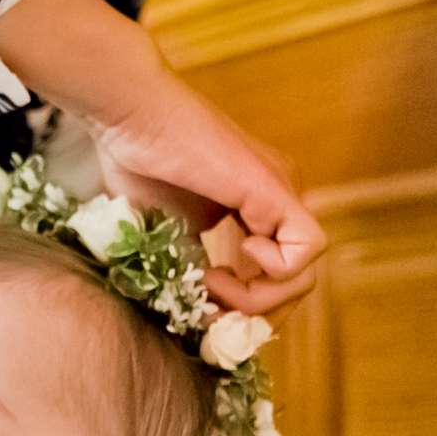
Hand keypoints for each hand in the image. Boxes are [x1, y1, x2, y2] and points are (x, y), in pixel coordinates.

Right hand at [93, 74, 325, 320]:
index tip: (201, 310)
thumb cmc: (136, 162)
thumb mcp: (167, 235)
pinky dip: (273, 270)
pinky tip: (234, 253)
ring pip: (303, 276)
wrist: (129, 115)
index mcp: (257, 210)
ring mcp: (282, 193)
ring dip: (254, 298)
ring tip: (209, 280)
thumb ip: (191, 270)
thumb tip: (201, 320)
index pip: (276, 279)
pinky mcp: (275, 190)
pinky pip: (306, 249)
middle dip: (253, 316)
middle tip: (210, 314)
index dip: (244, 310)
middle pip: (295, 285)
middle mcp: (278, 201)